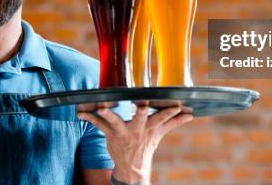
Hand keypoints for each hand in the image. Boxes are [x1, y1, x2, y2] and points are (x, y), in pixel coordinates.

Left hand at [77, 104, 192, 183]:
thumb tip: (190, 115)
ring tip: (101, 108)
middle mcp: (137, 129)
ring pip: (115, 122)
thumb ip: (174, 122)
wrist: (132, 167)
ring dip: (108, 115)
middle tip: (141, 105)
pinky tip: (80, 113)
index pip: (162, 118)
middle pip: (140, 119)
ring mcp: (123, 132)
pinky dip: (89, 118)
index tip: (177, 105)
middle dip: (140, 112)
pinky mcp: (110, 134)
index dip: (170, 112)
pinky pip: (98, 125)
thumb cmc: (146, 144)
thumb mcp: (160, 133)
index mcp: (150, 127)